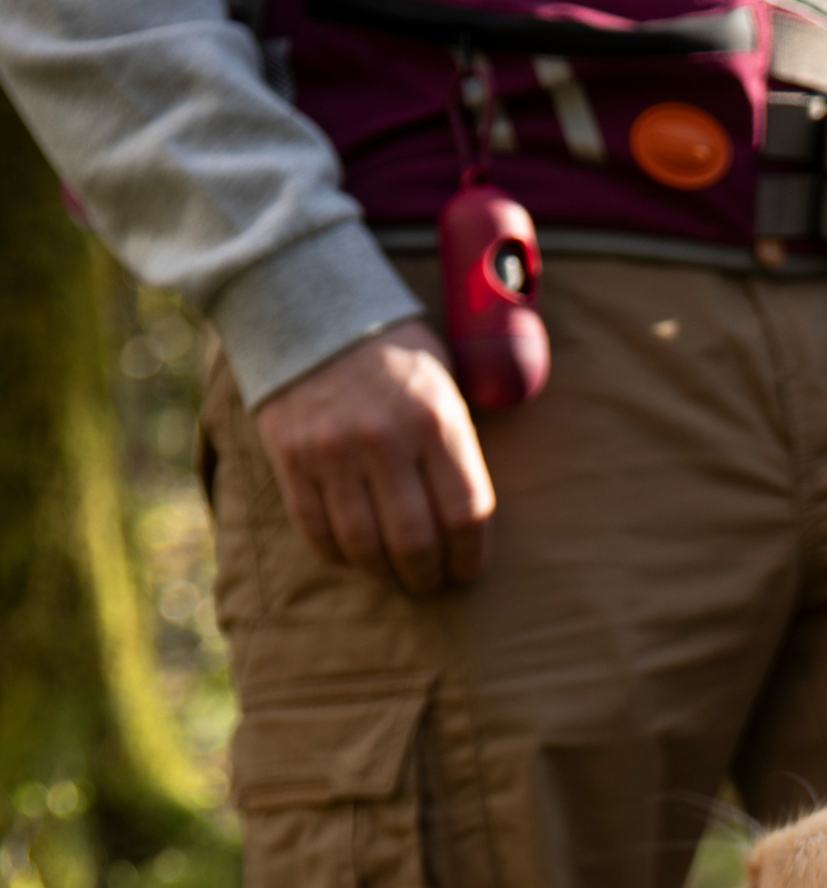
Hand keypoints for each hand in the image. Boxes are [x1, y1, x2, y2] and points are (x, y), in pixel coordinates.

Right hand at [255, 319, 496, 593]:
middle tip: (432, 581)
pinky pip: (317, 531)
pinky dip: (340, 555)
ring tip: (396, 573)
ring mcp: (333, 451)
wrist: (305, 305)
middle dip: (428, 575)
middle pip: (415, 541)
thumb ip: (459, 439)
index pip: (465, 514)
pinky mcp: (291, 459)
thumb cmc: (391, 351)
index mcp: (434, 419)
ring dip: (386, 572)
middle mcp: (384, 439)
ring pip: (365, 545)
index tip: (468, 569)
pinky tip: (355, 555)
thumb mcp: (445, 377)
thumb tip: (474, 511)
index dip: (470, 556)